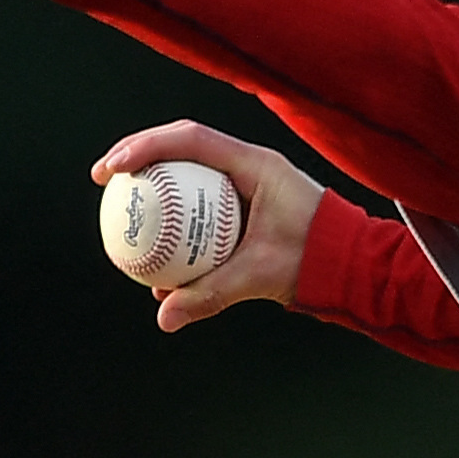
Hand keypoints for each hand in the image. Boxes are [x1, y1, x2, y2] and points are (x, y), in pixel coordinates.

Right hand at [93, 121, 325, 332]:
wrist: (353, 265)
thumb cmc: (316, 261)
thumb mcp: (261, 276)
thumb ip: (211, 294)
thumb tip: (164, 317)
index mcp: (255, 164)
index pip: (191, 139)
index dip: (146, 146)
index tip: (114, 169)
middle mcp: (250, 164)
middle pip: (182, 145)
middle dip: (138, 155)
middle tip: (105, 178)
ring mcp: (249, 181)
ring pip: (190, 171)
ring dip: (155, 181)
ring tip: (120, 202)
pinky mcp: (248, 203)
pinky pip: (203, 202)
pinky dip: (177, 215)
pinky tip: (153, 249)